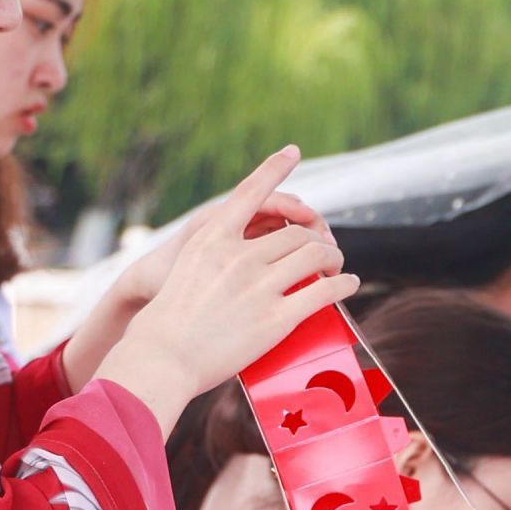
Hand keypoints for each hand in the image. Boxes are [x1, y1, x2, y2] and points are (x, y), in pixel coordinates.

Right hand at [66, 186, 327, 387]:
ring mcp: (258, 285)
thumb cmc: (169, 322)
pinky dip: (342, 285)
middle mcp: (238, 255)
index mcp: (212, 239)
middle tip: (328, 251)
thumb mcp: (186, 270)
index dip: (273, 169)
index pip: (249, 193)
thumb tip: (251, 258)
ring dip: (334, 258)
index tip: (292, 152)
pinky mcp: (275, 317)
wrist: (162, 358)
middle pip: (295, 233)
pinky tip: (348, 285)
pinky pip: (323, 292)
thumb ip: (217, 257)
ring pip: (314, 256)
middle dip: (318, 240)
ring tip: (338, 266)